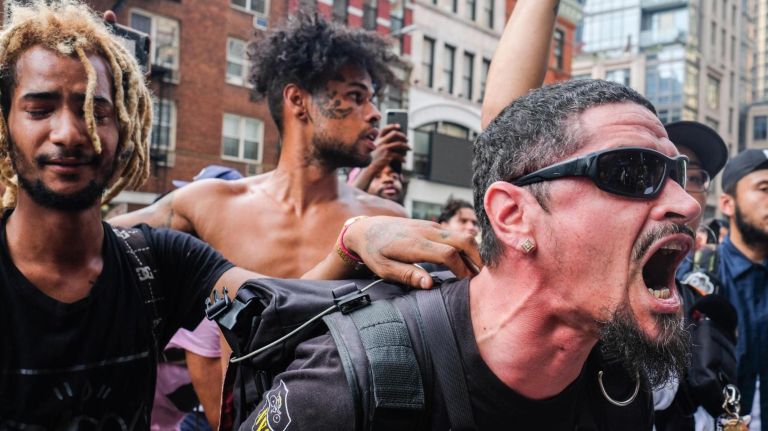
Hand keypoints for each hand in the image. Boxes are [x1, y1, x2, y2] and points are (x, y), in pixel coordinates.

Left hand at [344, 216, 481, 287]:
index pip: (449, 254)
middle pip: (464, 240)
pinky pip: (456, 235)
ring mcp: (432, 227)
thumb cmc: (374, 252)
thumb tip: (430, 285)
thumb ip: (407, 275)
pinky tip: (468, 263)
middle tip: (485, 279)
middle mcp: (427, 231)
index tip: (466, 285)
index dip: (462, 270)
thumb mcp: (384, 268)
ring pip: (463, 236)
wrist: (366, 228)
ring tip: (480, 273)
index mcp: (415, 244)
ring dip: (475, 253)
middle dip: (478, 260)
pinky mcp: (433, 226)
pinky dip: (467, 248)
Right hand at [369, 124, 408, 169]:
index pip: (385, 129)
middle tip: (407, 140)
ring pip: (399, 144)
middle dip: (403, 136)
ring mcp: (384, 148)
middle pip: (394, 134)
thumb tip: (399, 141)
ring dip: (406, 146)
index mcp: (378, 139)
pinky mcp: (387, 156)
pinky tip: (405, 161)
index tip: (399, 126)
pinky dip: (403, 159)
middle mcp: (381, 142)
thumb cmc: (375, 159)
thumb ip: (384, 144)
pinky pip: (398, 155)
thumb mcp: (377, 149)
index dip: (392, 126)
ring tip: (409, 149)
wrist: (370, 168)